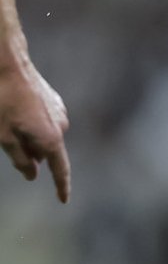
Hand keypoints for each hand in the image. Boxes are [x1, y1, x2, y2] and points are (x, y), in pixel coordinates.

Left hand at [0, 55, 70, 201]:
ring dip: (29, 136)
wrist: (8, 64)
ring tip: (7, 122)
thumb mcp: (3, 137)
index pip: (60, 170)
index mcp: (51, 139)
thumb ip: (19, 160)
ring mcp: (59, 111)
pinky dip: (31, 123)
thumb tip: (32, 174)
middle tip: (7, 142)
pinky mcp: (54, 101)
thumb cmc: (2, 101)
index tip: (64, 199)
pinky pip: (45, 121)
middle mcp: (61, 126)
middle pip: (46, 151)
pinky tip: (15, 111)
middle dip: (30, 153)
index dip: (61, 186)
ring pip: (44, 135)